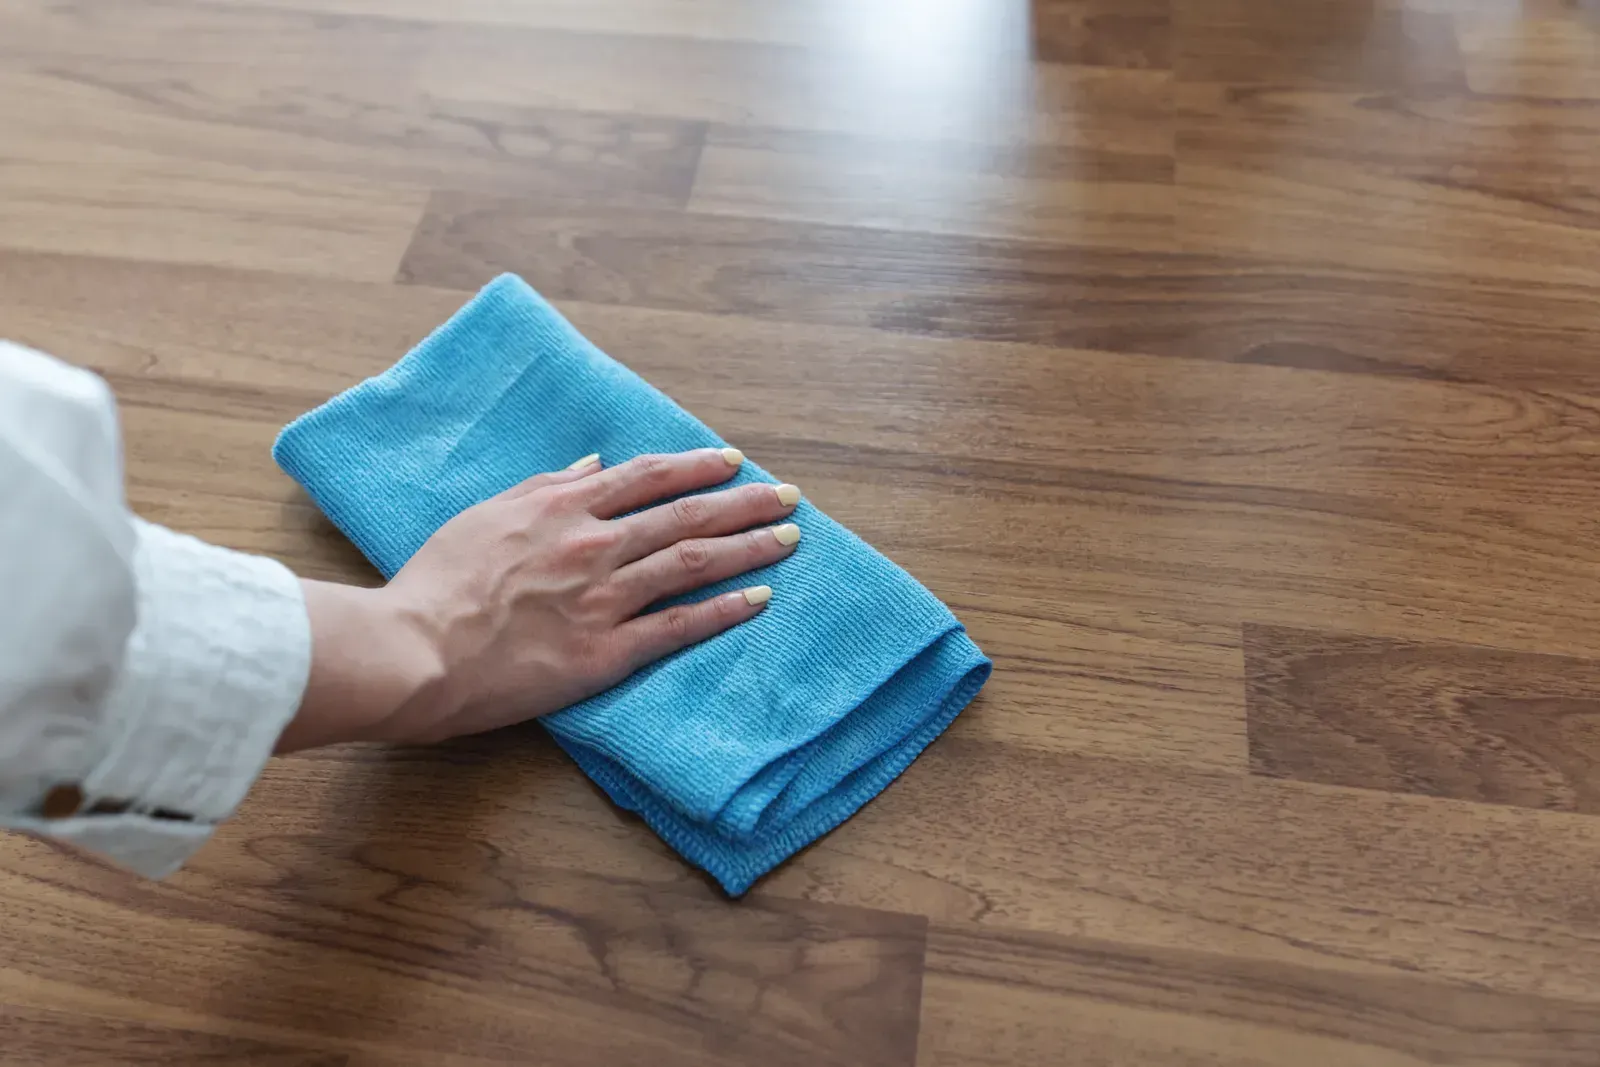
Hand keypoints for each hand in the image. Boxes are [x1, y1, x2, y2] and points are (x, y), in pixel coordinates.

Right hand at [276, 448, 800, 751]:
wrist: (414, 649)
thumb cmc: (437, 582)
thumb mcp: (485, 515)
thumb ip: (544, 486)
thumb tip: (592, 464)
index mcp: (563, 508)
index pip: (646, 477)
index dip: (696, 466)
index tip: (731, 461)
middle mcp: (593, 544)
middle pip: (686, 514)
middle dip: (744, 502)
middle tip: (788, 496)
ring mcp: (604, 597)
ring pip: (694, 562)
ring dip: (749, 547)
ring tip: (789, 539)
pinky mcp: (606, 652)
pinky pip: (679, 626)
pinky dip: (724, 610)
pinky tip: (760, 599)